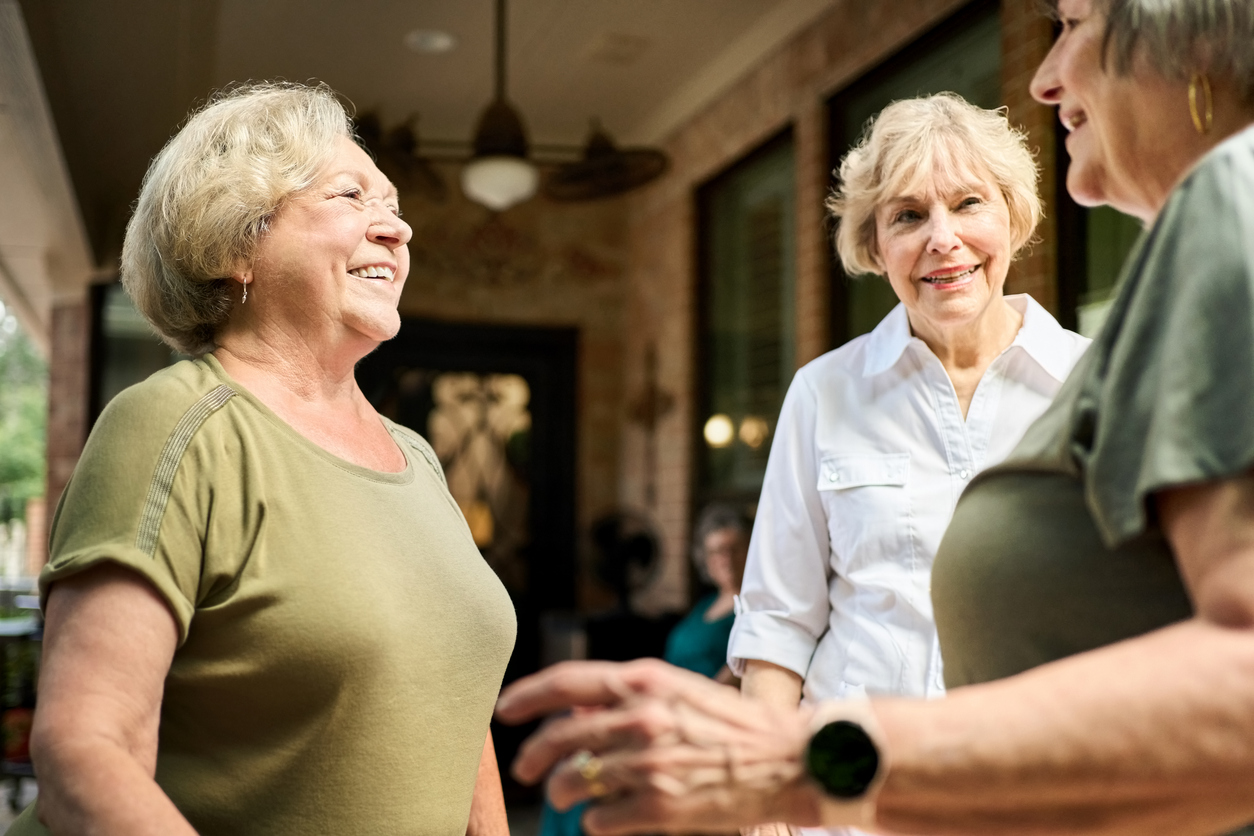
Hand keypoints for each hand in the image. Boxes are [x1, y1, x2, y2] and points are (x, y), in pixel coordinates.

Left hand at [495, 659, 820, 834]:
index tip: (504, 710)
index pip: (566, 682)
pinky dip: (596, 822)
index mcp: (644, 680)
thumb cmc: (734, 722)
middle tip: (526, 770)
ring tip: (567, 796)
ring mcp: (649, 763)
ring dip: (562, 792)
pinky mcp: (660, 806)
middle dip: (532, 757)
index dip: (526, 695)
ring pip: (574, 782)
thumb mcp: (679, 689)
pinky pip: (601, 820)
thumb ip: (628, 694)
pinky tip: (607, 817)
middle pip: (559, 738)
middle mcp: (641, 717)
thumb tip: (579, 708)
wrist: (789, 758)